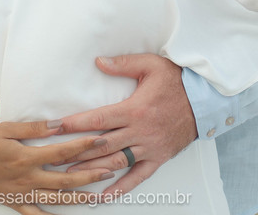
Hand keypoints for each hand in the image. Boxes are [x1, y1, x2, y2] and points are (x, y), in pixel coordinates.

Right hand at [0, 120, 109, 208]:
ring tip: (99, 196)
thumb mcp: (5, 128)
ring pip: (56, 199)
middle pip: (65, 179)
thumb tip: (58, 124)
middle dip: (90, 175)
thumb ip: (32, 127)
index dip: (82, 146)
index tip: (100, 140)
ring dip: (79, 197)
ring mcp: (22, 193)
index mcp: (26, 157)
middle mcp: (27, 178)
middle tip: (110, 169)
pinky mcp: (15, 202)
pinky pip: (36, 214)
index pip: (61, 152)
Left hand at [56, 54, 196, 196]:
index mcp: (134, 109)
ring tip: (69, 175)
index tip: (55, 128)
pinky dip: (120, 188)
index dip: (74, 124)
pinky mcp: (158, 158)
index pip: (98, 119)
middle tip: (53, 157)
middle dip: (75, 151)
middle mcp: (140, 131)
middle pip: (101, 145)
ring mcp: (149, 147)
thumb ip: (123, 64)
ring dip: (92, 170)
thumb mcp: (151, 65)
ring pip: (116, 162)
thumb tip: (99, 61)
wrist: (204, 100)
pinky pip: (138, 177)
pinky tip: (104, 195)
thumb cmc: (176, 81)